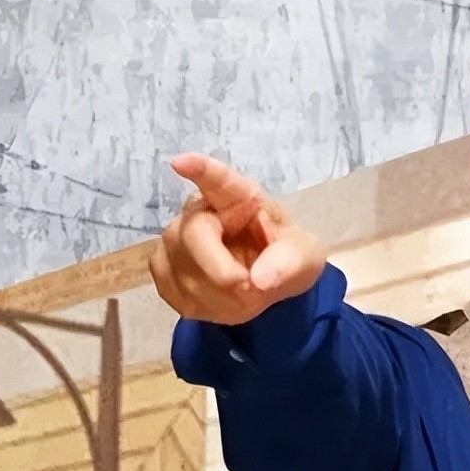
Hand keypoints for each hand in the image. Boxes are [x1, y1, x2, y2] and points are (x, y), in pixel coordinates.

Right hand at [150, 153, 326, 324]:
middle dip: (221, 273)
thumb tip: (259, 280)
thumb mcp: (305, 257)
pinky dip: (201, 306)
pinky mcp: (164, 265)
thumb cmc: (286, 257)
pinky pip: (171, 289)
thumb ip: (290, 264)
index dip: (200, 170)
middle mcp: (202, 210)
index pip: (217, 178)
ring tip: (245, 295)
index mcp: (240, 197)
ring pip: (179, 268)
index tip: (182, 164)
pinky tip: (221, 302)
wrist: (270, 280)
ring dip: (218, 297)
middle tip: (250, 288)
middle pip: (191, 236)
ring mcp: (178, 237)